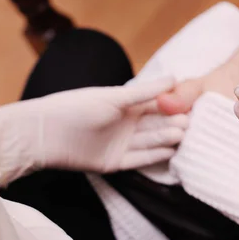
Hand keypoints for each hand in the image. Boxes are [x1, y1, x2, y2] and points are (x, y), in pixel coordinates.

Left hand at [0, 77, 188, 186]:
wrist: (45, 134)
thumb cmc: (78, 107)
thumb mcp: (115, 97)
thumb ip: (146, 92)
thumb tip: (175, 77)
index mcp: (127, 105)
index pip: (157, 104)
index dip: (174, 104)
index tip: (193, 104)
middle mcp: (127, 124)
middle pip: (156, 124)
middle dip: (173, 123)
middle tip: (191, 122)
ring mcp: (122, 144)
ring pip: (151, 141)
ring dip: (167, 138)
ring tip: (183, 134)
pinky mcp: (116, 163)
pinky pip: (140, 159)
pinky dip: (155, 156)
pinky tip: (172, 152)